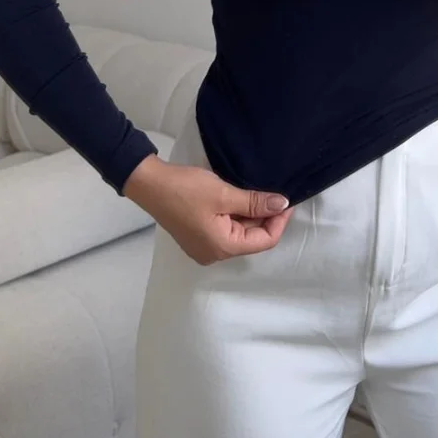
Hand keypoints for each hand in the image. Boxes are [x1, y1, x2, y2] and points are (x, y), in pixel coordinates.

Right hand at [122, 154, 293, 264]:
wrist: (150, 183)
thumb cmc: (187, 189)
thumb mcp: (224, 193)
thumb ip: (255, 202)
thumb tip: (282, 204)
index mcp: (223, 248)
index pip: (264, 240)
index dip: (279, 220)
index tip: (288, 198)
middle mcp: (214, 254)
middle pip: (252, 238)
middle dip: (265, 216)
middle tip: (274, 191)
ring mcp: (204, 247)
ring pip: (239, 233)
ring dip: (251, 214)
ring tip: (258, 191)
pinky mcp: (198, 236)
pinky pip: (226, 229)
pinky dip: (236, 215)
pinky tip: (240, 197)